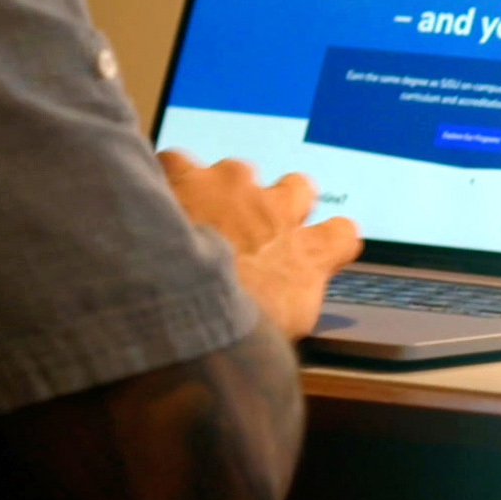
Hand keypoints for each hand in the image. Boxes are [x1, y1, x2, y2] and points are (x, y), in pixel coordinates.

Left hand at [159, 150, 361, 341]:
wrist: (179, 304)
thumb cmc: (232, 332)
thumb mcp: (279, 336)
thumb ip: (286, 311)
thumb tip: (275, 320)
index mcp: (305, 254)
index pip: (342, 235)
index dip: (330, 239)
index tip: (320, 246)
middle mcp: (275, 212)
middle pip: (297, 188)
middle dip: (280, 201)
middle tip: (256, 225)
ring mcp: (232, 188)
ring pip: (240, 171)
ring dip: (224, 189)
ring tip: (200, 213)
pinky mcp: (188, 177)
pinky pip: (180, 163)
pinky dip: (171, 180)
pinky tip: (158, 199)